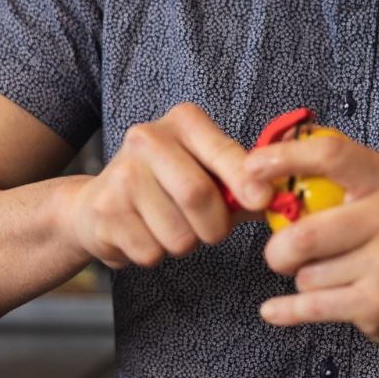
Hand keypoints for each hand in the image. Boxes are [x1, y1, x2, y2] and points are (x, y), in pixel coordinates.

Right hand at [63, 104, 272, 268]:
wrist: (99, 203)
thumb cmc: (168, 186)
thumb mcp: (207, 170)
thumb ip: (243, 184)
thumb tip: (279, 202)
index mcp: (184, 122)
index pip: (222, 150)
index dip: (244, 178)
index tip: (263, 200)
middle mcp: (148, 138)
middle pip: (198, 195)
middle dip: (215, 227)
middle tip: (211, 230)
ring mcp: (122, 173)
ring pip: (178, 234)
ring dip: (185, 244)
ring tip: (170, 226)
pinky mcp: (105, 210)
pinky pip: (151, 252)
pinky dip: (157, 255)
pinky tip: (145, 234)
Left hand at [246, 130, 378, 351]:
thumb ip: (335, 177)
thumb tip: (264, 163)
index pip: (331, 155)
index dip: (283, 158)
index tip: (250, 168)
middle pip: (305, 233)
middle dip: (279, 249)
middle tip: (281, 254)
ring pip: (307, 273)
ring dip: (303, 278)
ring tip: (329, 276)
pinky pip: (310, 306)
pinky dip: (285, 309)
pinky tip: (273, 309)